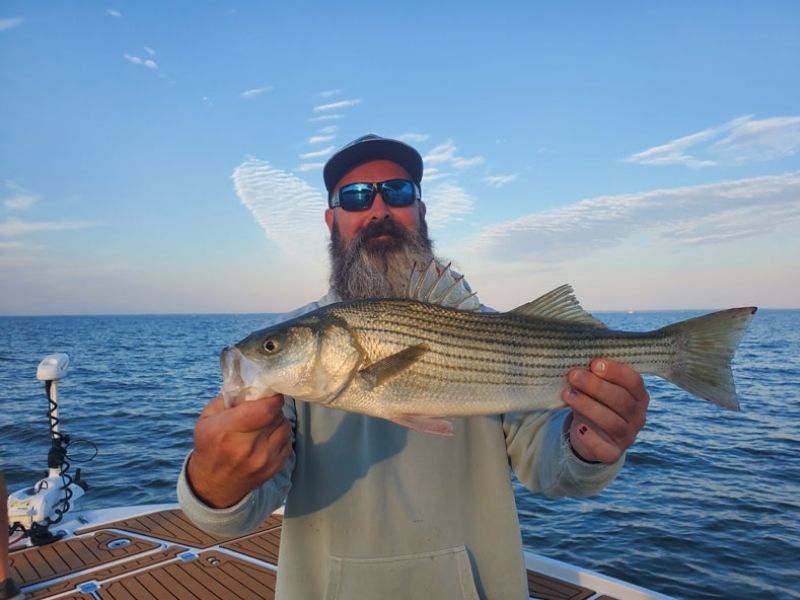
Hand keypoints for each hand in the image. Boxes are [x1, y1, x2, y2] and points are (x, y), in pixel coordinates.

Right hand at [186, 393, 291, 507]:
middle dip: (273, 407)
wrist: (214, 486)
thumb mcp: (206, 419)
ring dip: (278, 421)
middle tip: (264, 407)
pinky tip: (268, 437)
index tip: (268, 394)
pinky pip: (288, 441)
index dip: (271, 398)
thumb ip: (227, 398)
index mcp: (226, 431)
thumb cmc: (209, 446)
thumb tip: (250, 381)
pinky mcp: (275, 468)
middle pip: (277, 416)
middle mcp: (246, 447)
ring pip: (285, 427)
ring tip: (265, 422)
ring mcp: (263, 460)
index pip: (265, 409)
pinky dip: (280, 435)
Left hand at [562, 358, 648, 463]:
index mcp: (638, 395)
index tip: (595, 364)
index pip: (634, 381)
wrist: (589, 433)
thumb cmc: (594, 401)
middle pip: (621, 401)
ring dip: (588, 406)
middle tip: (574, 376)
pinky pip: (605, 449)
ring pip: (612, 422)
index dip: (615, 372)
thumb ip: (593, 376)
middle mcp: (637, 416)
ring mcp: (627, 436)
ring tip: (568, 395)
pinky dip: (591, 438)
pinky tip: (578, 427)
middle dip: (596, 386)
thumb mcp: (597, 388)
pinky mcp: (613, 453)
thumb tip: (577, 363)